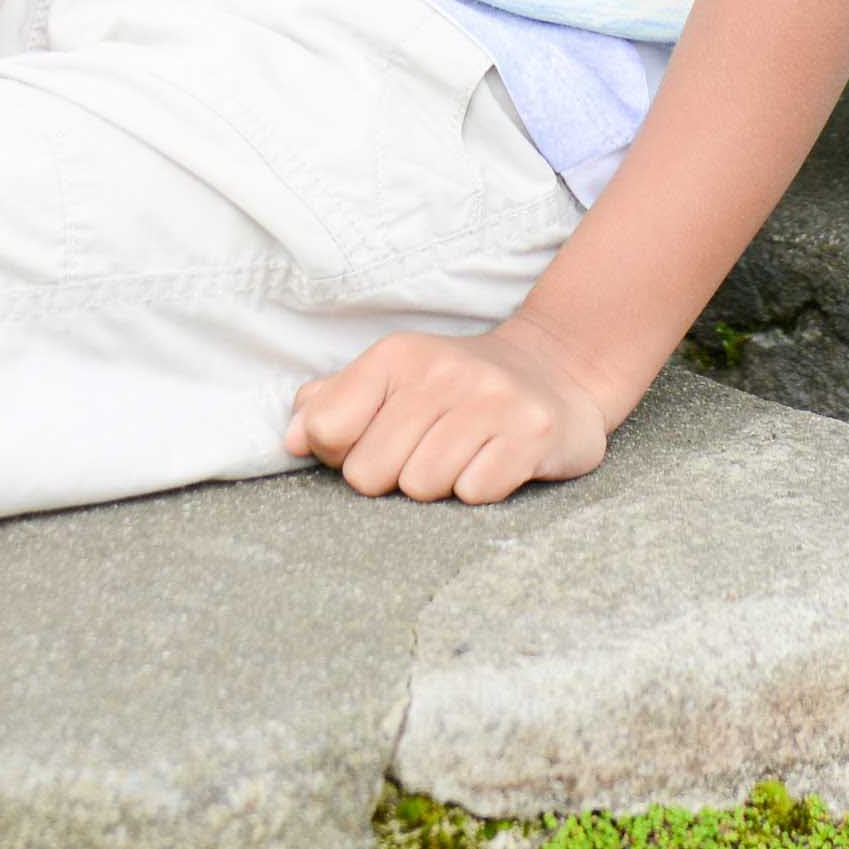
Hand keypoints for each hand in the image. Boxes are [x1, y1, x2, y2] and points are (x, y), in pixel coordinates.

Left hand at [286, 317, 623, 505]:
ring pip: (421, 486)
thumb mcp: (393, 379)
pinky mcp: (532, 433)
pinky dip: (481, 489)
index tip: (374, 443)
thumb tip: (291, 438)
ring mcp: (491, 400)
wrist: (557, 372)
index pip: (327, 430)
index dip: (343, 453)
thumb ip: (333, 403)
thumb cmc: (457, 389)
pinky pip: (475, 492)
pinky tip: (494, 462)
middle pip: (369, 473)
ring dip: (438, 486)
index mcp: (397, 355)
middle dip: (391, 478)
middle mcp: (442, 371)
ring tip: (462, 457)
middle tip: (425, 454)